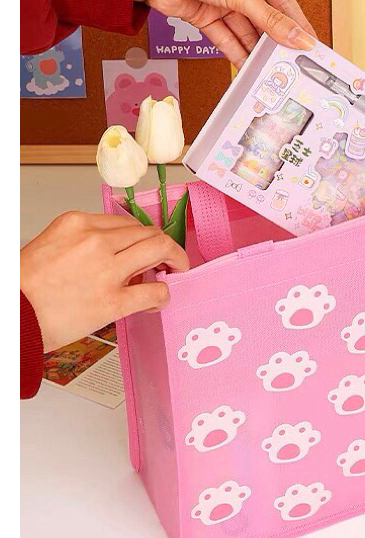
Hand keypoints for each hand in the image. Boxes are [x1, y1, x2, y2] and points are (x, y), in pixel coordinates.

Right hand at [20, 212, 189, 351]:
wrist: (11, 315)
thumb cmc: (24, 287)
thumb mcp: (52, 245)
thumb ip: (86, 244)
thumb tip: (116, 253)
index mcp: (77, 223)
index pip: (125, 222)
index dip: (141, 236)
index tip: (145, 247)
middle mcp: (95, 241)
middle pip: (148, 232)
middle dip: (165, 244)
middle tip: (170, 258)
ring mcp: (107, 270)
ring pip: (160, 249)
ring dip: (176, 259)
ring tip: (176, 270)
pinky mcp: (113, 301)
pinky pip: (155, 292)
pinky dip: (164, 295)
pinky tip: (157, 300)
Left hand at [133, 0, 316, 66]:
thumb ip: (271, 21)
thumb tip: (300, 38)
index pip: (284, 1)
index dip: (297, 24)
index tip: (311, 44)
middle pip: (265, 20)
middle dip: (276, 41)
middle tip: (292, 62)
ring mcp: (224, 2)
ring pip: (247, 32)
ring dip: (257, 51)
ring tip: (271, 69)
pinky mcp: (208, 17)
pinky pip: (229, 39)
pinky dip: (237, 53)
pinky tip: (248, 67)